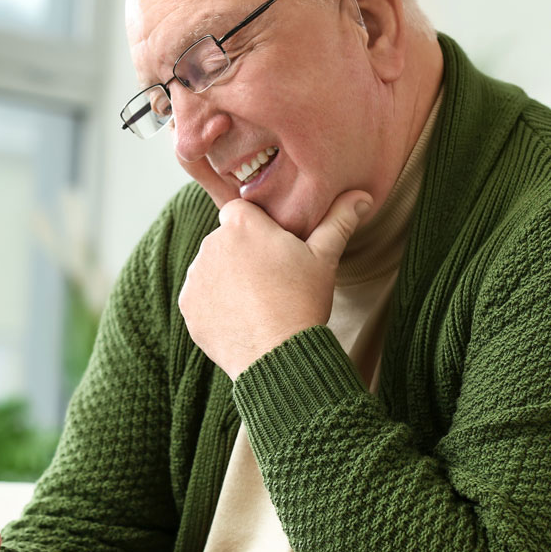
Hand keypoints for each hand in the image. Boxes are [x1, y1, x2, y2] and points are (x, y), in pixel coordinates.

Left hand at [179, 189, 371, 378]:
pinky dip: (215, 304)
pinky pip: (201, 296)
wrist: (277, 356)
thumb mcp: (325, 258)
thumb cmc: (303, 301)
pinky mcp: (187, 306)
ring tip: (257, 302)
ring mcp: (196, 276)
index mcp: (241, 224)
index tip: (273, 250)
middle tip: (270, 281)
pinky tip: (241, 317)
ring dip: (228, 278)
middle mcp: (211, 244)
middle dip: (243, 254)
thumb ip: (339, 220)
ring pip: (213, 268)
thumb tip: (363, 195)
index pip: (242, 211)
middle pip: (227, 240)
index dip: (258, 228)